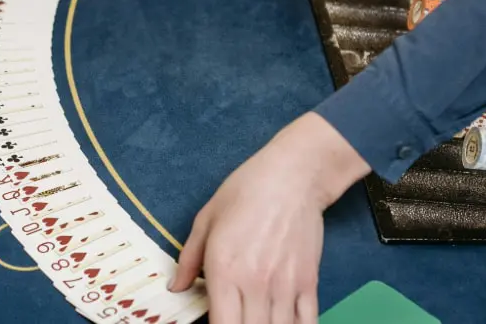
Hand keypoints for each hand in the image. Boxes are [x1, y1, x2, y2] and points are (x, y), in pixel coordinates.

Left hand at [169, 112, 370, 323]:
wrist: (294, 176)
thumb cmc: (246, 191)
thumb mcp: (206, 219)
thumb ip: (188, 259)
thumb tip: (176, 287)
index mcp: (224, 270)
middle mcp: (255, 284)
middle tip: (235, 318)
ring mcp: (285, 286)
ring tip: (256, 319)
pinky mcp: (310, 282)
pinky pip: (306, 322)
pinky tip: (282, 323)